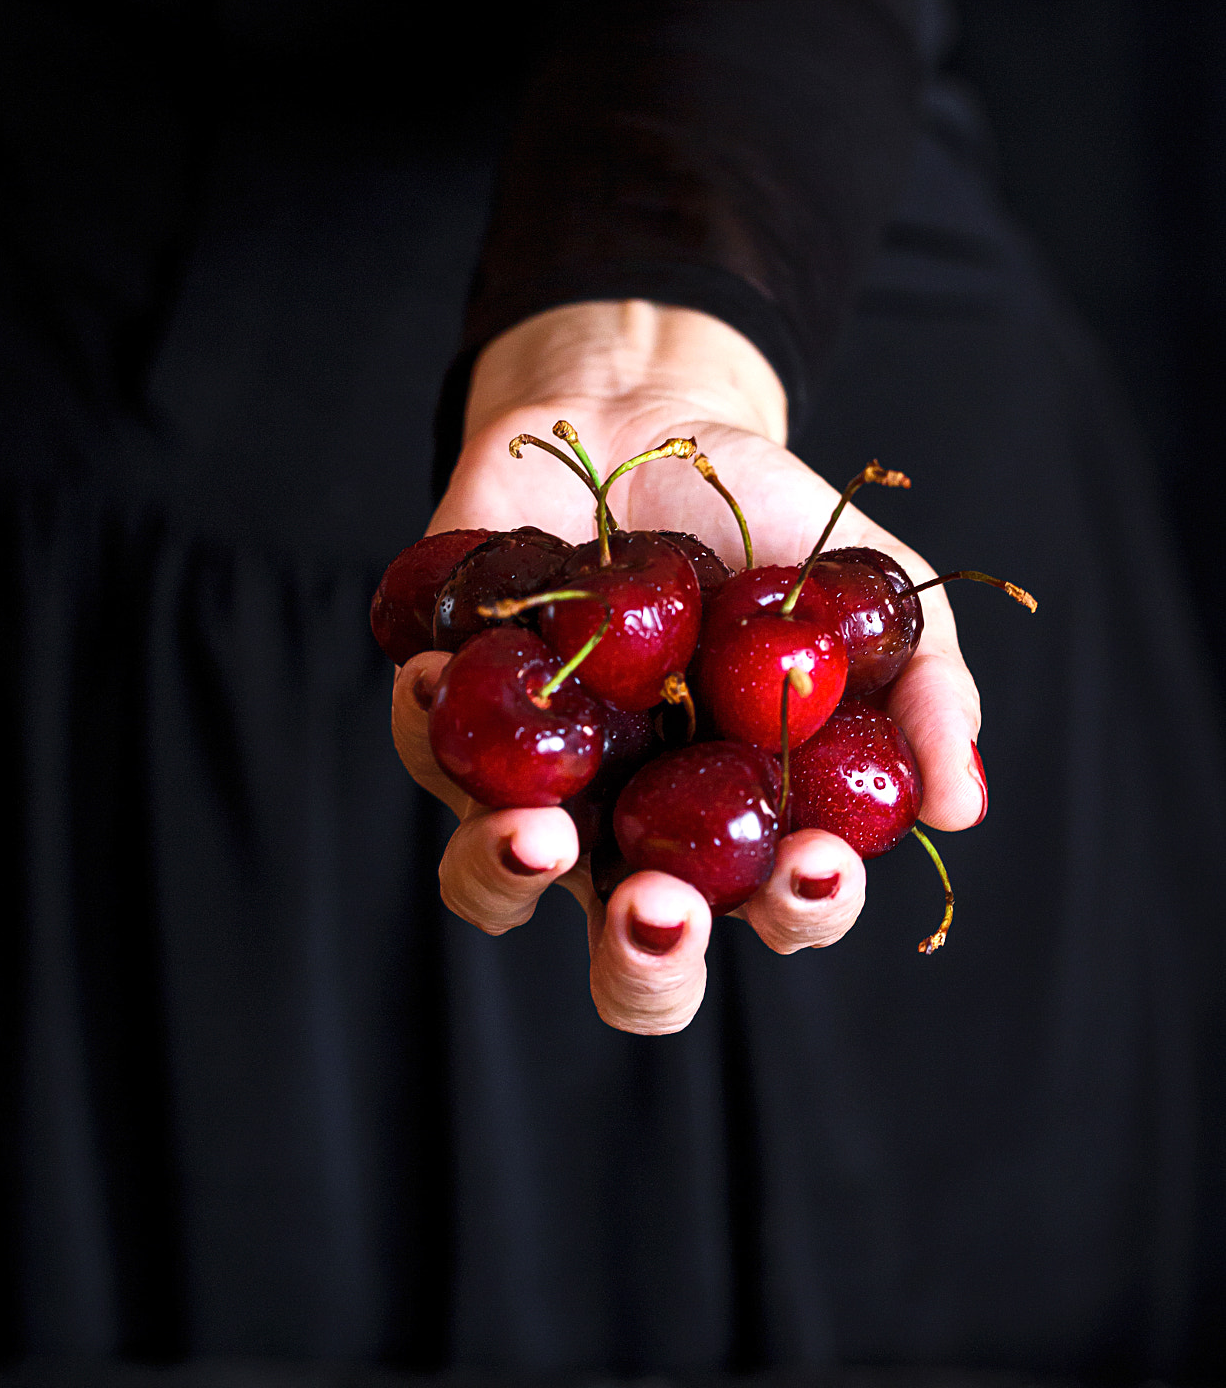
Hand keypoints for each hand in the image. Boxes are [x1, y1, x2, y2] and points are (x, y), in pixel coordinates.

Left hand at [393, 302, 983, 1034]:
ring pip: (493, 888)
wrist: (642, 424)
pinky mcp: (447, 723)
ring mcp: (533, 787)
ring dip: (508, 878)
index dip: (800, 909)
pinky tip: (435, 679)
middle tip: (663, 910)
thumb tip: (962, 804)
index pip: (781, 910)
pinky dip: (427, 728)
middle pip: (632, 963)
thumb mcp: (866, 590)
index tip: (816, 858)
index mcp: (743, 823)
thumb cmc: (764, 531)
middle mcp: (633, 833)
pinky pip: (425, 753)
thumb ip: (925, 689)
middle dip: (647, 961)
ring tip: (538, 835)